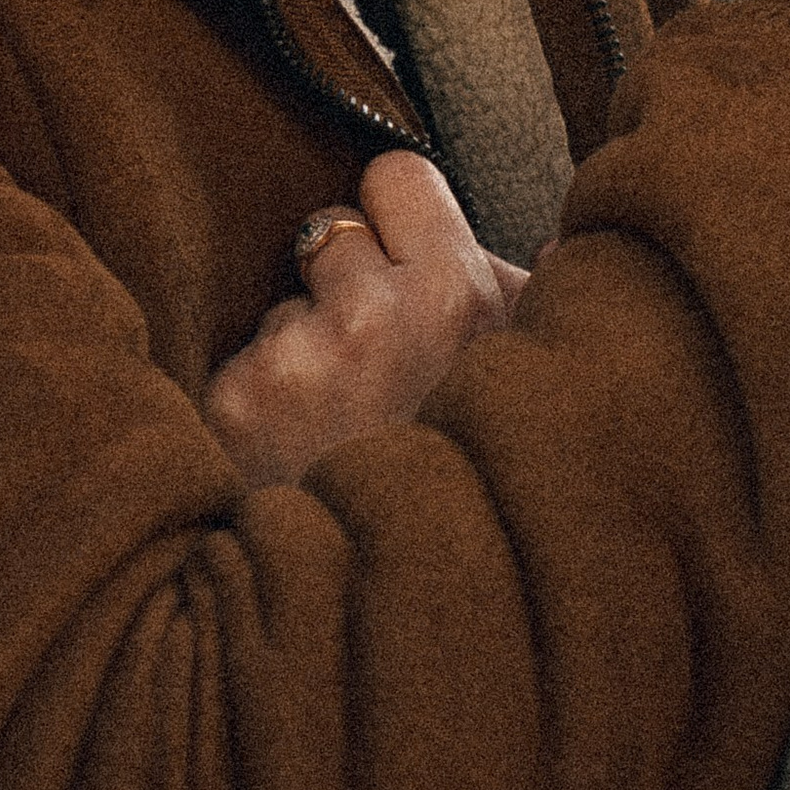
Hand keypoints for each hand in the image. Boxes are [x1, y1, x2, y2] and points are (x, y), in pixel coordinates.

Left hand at [203, 152, 527, 486]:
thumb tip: (556, 244)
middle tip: (375, 359)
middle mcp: (370, 316)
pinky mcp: (233, 406)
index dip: (398, 217)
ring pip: (281, 306)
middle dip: (344, 282)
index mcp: (454, 295)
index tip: (404, 259)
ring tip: (342, 424)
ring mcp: (293, 361)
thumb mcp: (536, 389)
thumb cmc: (479, 485)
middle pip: (327, 231)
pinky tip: (299, 453)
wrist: (403, 616)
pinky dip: (260, 402)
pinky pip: (241, 364)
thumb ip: (537, 303)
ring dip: (302, 349)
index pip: (394, 174)